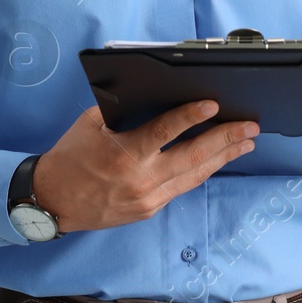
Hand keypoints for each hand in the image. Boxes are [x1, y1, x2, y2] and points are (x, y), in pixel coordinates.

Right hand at [32, 101, 257, 232]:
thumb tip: (157, 93)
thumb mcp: (91, 123)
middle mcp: (140, 179)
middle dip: (226, 139)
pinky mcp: (149, 209)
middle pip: (193, 157)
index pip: (165, 132)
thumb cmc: (71, 155)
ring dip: (224, 158)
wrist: (52, 200)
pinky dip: (203, 171)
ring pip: (194, 175)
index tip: (213, 104)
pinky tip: (219, 160)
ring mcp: (147, 198)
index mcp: (123, 153)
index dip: (191, 117)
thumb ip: (124, 110)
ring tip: (246, 143)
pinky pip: (182, 187)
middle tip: (250, 126)